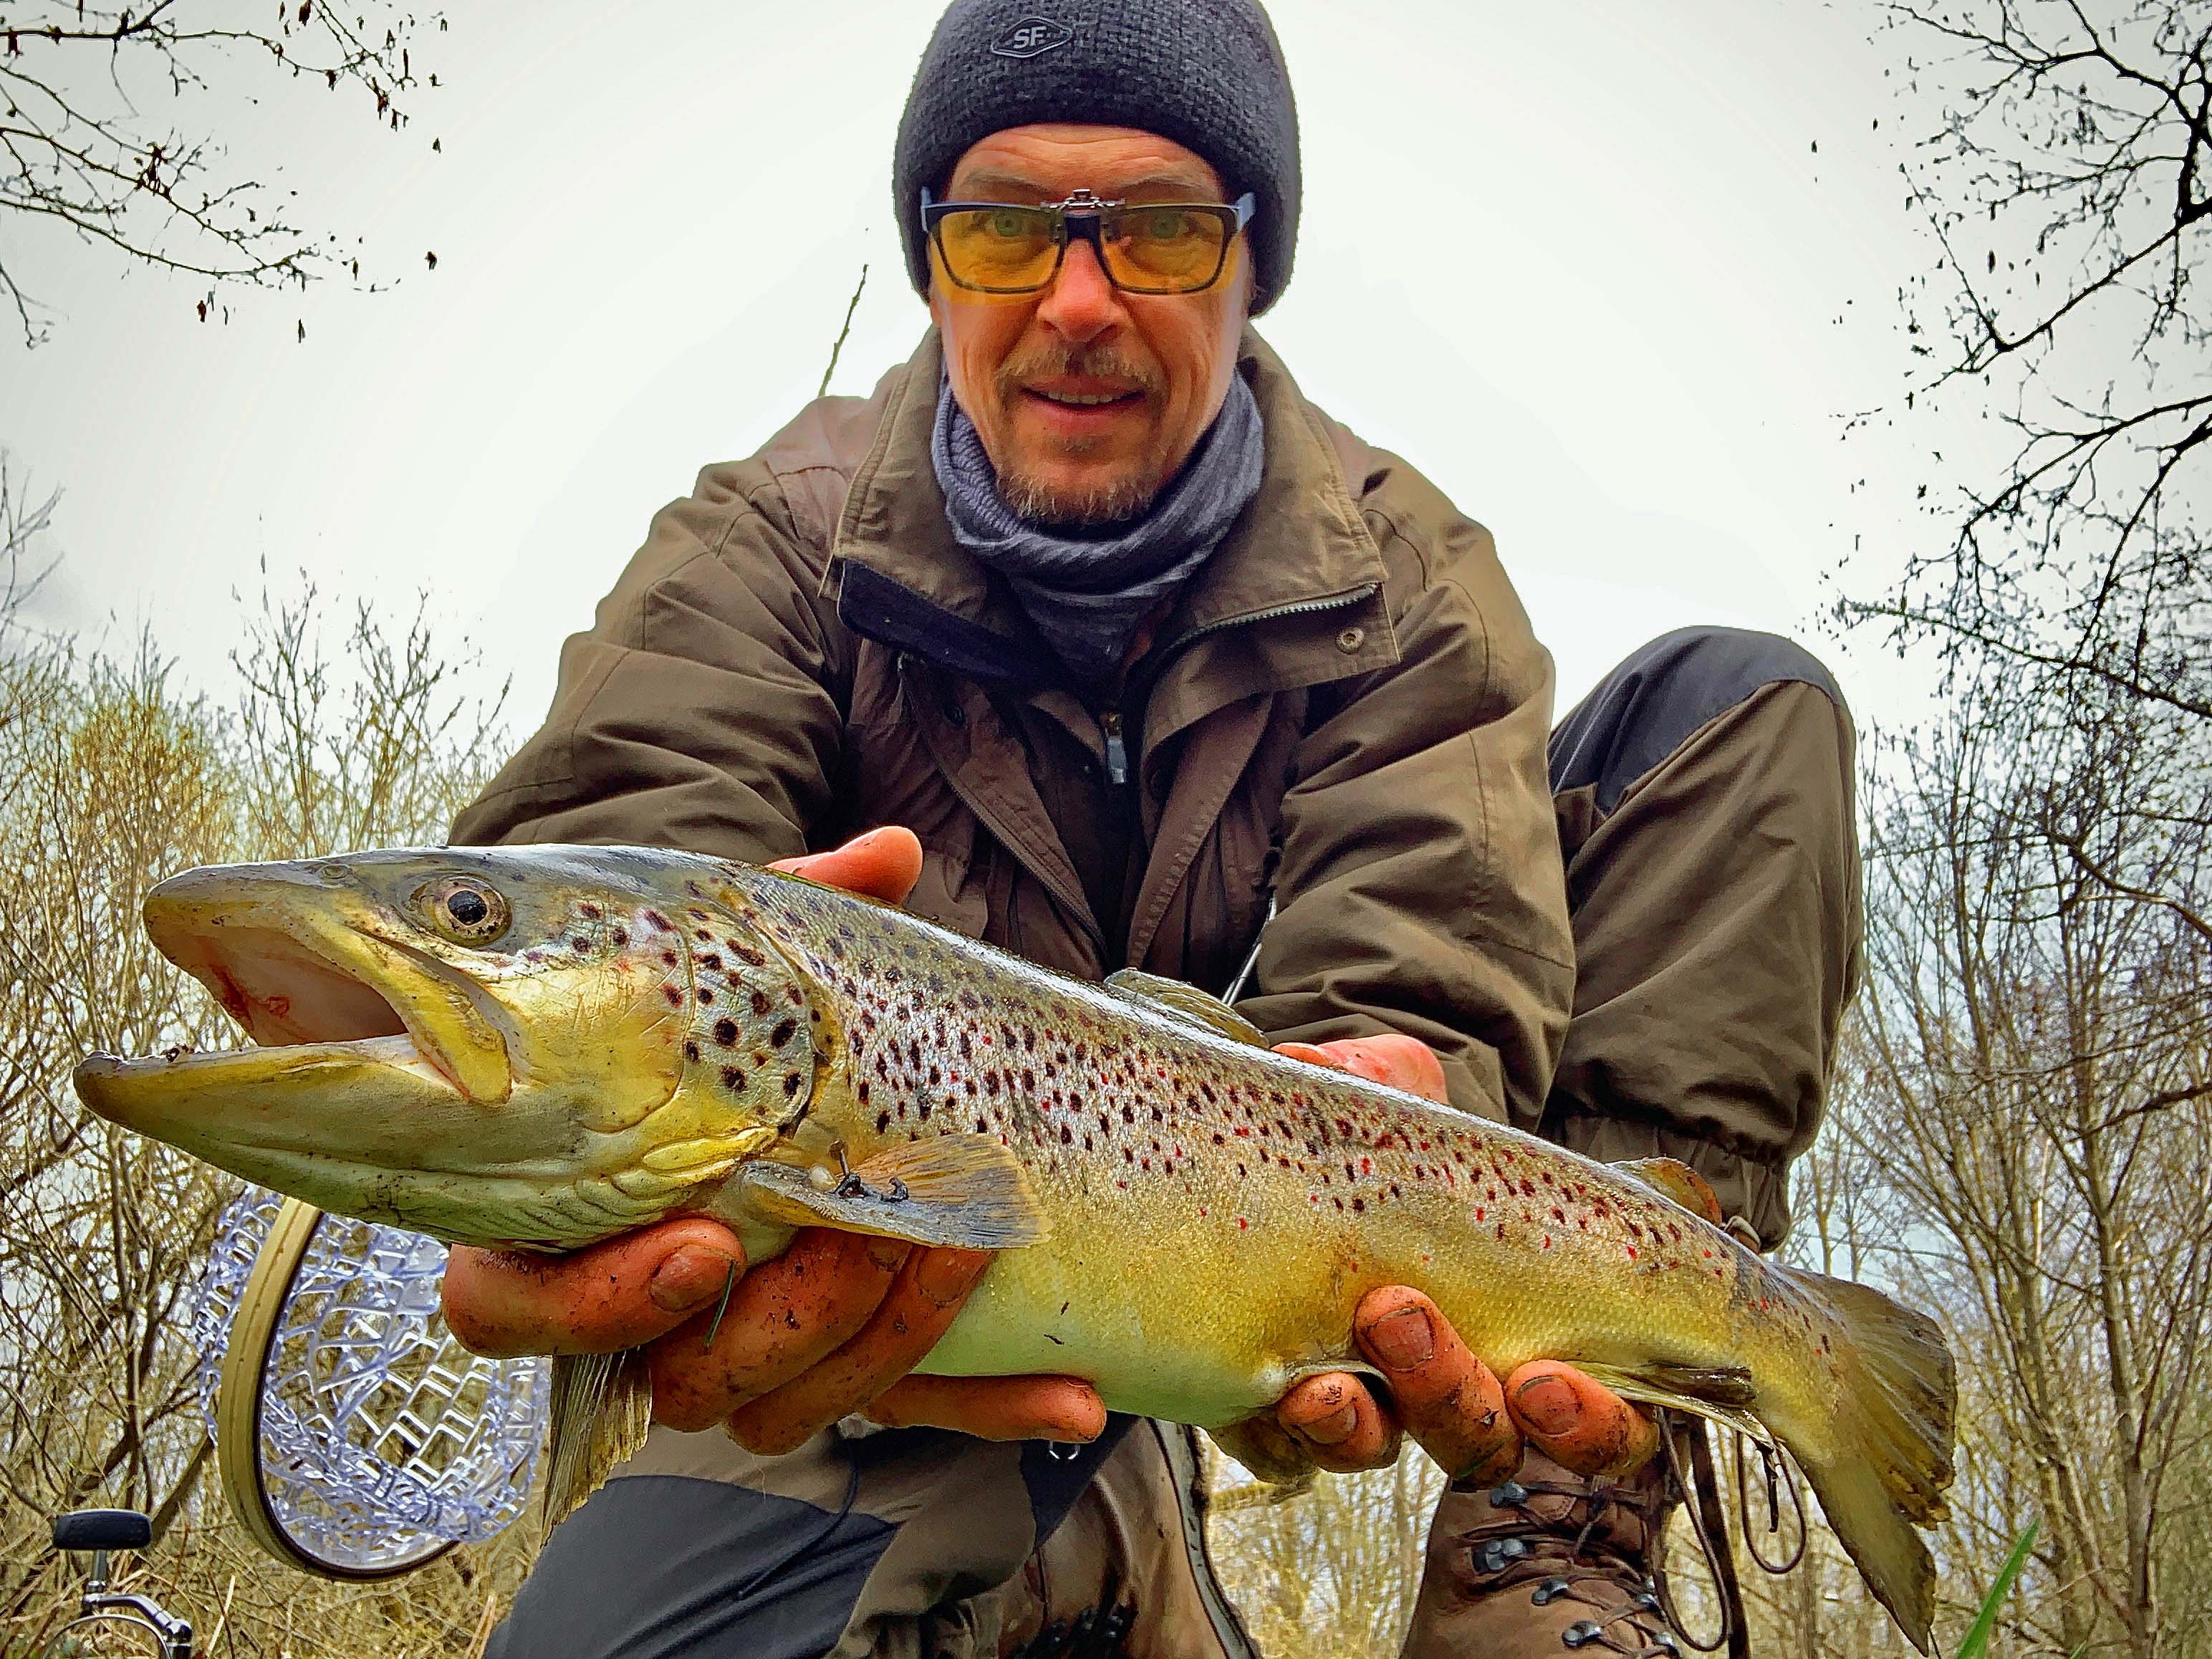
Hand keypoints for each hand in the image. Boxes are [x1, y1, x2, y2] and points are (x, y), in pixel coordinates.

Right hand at [440, 826, 1108, 1455]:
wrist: (753, 1074)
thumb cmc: (710, 1015)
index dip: (599, 1300)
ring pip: (778, 1411)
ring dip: (876, 1348)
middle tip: (865, 1232)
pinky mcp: (827, 1372)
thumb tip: (890, 855)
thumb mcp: (740, 959)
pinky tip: (1073, 1399)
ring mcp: (730, 1350)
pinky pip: (895, 1414)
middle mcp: (631, 1309)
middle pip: (676, 1379)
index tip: (708, 1240)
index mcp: (556, 1217)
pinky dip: (987, 1406)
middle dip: (783, 1321)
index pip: (514, 1308)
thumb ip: (798, 906)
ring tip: (952, 1254)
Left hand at [1266, 1033, 1658, 1484]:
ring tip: (1324, 1381)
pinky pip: (1286, 1458)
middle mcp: (1455, 1387)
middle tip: (1397, 1316)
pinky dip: (1279, 1437)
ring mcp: (1371, 1403)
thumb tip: (1321, 1065)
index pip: (1596, 1428)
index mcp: (1530, 1334)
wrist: (1292, 1154)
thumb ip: (1387, 1076)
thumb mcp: (1395, 1096)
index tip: (1546, 1379)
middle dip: (1449, 1395)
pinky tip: (1268, 1395)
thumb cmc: (1378, 1140)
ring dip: (1357, 1427)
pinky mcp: (1283, 1412)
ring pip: (1381, 1453)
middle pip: (1484, 1448)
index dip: (1587, 1427)